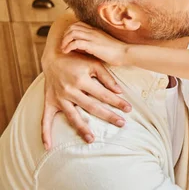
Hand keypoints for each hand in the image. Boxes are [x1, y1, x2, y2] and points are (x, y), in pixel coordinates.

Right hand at [41, 35, 130, 149]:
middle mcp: (69, 90)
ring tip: (92, 140)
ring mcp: (58, 98)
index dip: (117, 102)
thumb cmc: (77, 59)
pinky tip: (48, 146)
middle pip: (91, 107)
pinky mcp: (49, 102)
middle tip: (122, 124)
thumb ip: (107, 77)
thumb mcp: (94, 63)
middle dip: (108, 116)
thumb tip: (119, 91)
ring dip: (82, 129)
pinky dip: (45, 133)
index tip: (128, 109)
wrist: (53, 56)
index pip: (103, 94)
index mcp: (81, 80)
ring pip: (72, 117)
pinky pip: (45, 120)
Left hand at [62, 22, 129, 66]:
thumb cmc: (116, 51)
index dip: (69, 30)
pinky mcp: (92, 45)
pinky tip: (67, 52)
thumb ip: (94, 42)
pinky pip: (75, 43)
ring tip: (64, 48)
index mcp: (95, 30)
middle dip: (65, 35)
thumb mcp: (103, 42)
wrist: (124, 53)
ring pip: (72, 33)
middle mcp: (93, 32)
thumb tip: (82, 46)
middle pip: (72, 27)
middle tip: (64, 44)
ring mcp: (92, 38)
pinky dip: (68, 46)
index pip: (78, 24)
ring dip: (65, 40)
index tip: (67, 39)